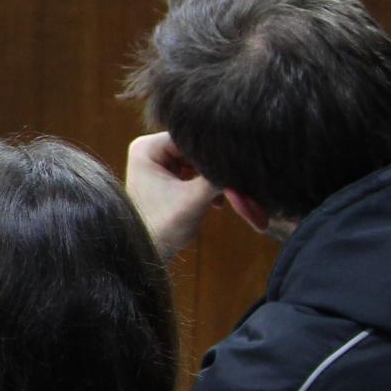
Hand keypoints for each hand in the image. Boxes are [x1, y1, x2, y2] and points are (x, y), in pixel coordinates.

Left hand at [125, 132, 222, 256]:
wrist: (150, 253)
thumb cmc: (163, 227)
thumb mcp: (194, 199)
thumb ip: (217, 177)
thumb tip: (243, 161)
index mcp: (146, 148)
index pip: (190, 137)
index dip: (212, 151)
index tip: (234, 164)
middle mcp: (149, 150)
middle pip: (194, 149)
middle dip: (213, 168)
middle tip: (233, 182)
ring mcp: (157, 163)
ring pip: (197, 162)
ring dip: (212, 178)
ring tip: (223, 195)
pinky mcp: (166, 177)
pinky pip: (194, 172)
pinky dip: (206, 185)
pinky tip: (216, 202)